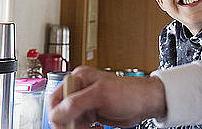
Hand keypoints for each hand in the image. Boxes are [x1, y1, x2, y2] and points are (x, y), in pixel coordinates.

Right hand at [49, 66, 166, 128]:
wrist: (146, 103)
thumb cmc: (129, 92)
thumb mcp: (101, 96)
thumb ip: (76, 103)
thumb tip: (56, 113)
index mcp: (79, 78)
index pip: (56, 97)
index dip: (56, 114)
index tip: (62, 126)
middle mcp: (80, 89)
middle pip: (61, 110)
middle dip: (66, 123)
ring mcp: (85, 102)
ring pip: (69, 120)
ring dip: (75, 127)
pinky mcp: (92, 113)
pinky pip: (79, 124)